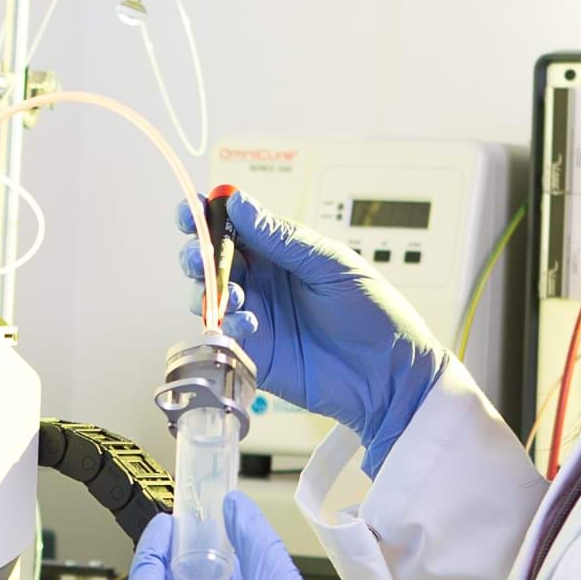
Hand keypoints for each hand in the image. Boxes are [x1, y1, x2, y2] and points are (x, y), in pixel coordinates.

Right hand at [175, 191, 444, 466]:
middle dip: (196, 253)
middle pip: (210, 260)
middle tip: (199, 255)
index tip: (191, 208)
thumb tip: (240, 204)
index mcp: (282, 252)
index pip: (234, 226)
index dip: (207, 215)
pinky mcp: (252, 352)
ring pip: (208, 296)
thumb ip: (282, 238)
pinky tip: (249, 323)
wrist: (390, 375)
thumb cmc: (374, 314)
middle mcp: (263, 281)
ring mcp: (256, 316)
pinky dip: (226, 325)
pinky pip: (222, 334)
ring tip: (232, 293)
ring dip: (208, 290)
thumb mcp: (332, 265)